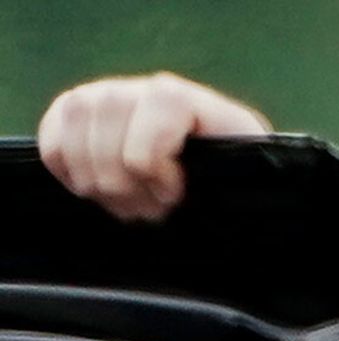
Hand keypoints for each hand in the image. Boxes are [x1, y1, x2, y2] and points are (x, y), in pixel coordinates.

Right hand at [37, 73, 271, 222]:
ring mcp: (107, 96)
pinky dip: (67, 173)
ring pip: (74, 133)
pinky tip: (96, 192)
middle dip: (123, 186)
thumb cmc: (234, 191)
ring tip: (127, 206)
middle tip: (150, 212)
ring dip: (95, 183)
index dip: (156, 164)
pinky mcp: (76, 114)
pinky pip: (52, 140)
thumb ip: (228, 182)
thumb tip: (185, 196)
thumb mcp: (243, 189)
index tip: (175, 195)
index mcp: (191, 103)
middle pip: (106, 128)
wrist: (216, 188)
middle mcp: (145, 89)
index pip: (157, 111)